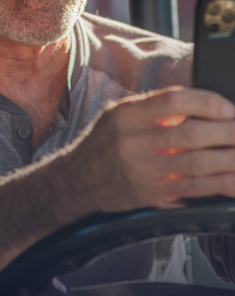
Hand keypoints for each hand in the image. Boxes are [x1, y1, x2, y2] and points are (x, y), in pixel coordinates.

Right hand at [60, 86, 234, 213]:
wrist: (77, 181)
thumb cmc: (103, 144)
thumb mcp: (118, 116)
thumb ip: (153, 109)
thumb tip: (199, 104)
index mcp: (126, 115)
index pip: (173, 101)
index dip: (207, 103)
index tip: (229, 108)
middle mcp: (132, 141)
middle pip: (191, 134)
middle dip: (228, 132)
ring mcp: (141, 170)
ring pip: (197, 163)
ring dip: (230, 159)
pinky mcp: (150, 194)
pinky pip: (193, 188)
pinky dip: (220, 184)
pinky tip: (234, 180)